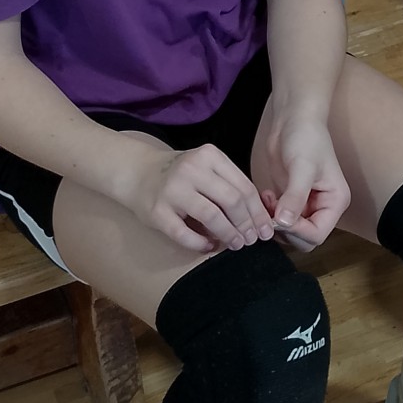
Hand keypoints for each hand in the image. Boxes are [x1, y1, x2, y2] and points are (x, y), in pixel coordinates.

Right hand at [117, 137, 276, 254]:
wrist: (137, 172)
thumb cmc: (181, 174)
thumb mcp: (206, 168)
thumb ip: (229, 185)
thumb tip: (259, 218)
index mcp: (209, 156)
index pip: (244, 186)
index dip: (258, 212)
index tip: (266, 229)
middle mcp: (192, 169)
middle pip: (232, 201)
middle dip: (246, 224)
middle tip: (251, 240)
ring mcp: (173, 189)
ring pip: (212, 216)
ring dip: (228, 234)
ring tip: (235, 245)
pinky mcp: (157, 211)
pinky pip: (184, 234)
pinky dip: (201, 243)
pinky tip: (209, 246)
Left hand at [252, 105, 350, 249]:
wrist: (294, 119)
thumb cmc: (305, 137)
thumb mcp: (302, 167)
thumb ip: (295, 197)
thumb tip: (284, 223)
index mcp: (335, 202)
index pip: (317, 235)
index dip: (296, 231)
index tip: (278, 216)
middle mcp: (323, 207)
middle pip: (304, 239)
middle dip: (284, 229)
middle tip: (270, 211)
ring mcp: (307, 205)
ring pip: (290, 232)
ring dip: (275, 223)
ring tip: (268, 200)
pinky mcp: (291, 200)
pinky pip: (280, 220)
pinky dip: (270, 214)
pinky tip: (266, 196)